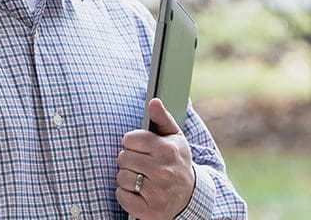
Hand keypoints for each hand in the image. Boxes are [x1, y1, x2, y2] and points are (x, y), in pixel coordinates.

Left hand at [116, 98, 195, 219]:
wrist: (189, 197)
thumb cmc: (176, 162)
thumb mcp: (174, 138)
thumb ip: (161, 118)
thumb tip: (153, 101)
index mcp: (168, 150)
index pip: (130, 139)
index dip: (131, 143)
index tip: (140, 148)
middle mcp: (164, 171)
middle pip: (123, 158)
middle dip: (128, 160)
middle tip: (141, 165)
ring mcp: (158, 193)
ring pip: (121, 178)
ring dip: (127, 178)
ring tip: (141, 179)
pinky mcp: (150, 211)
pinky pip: (122, 197)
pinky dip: (125, 195)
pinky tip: (138, 192)